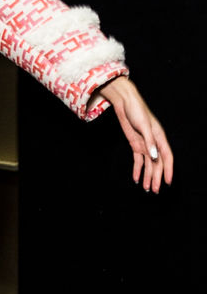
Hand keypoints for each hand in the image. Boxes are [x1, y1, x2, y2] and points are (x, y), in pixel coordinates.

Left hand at [94, 77, 172, 192]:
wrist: (124, 102)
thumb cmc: (136, 110)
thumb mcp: (143, 126)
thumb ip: (149, 141)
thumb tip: (155, 157)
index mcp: (159, 138)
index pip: (167, 157)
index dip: (168, 170)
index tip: (167, 182)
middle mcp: (154, 143)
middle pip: (157, 164)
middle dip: (156, 177)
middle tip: (154, 191)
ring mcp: (145, 144)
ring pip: (148, 164)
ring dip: (147, 176)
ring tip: (146, 189)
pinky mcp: (135, 144)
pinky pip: (138, 160)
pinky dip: (137, 169)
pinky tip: (136, 178)